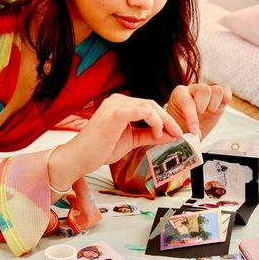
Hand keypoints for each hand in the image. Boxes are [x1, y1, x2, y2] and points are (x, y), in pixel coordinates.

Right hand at [49, 94, 182, 185]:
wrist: (79, 158)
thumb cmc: (100, 149)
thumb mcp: (131, 141)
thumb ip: (149, 135)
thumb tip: (171, 135)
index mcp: (120, 105)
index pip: (148, 106)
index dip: (165, 118)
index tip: (177, 132)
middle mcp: (117, 101)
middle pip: (151, 104)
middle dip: (168, 119)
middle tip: (180, 133)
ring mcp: (114, 105)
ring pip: (148, 106)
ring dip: (163, 120)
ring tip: (169, 134)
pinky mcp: (113, 114)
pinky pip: (140, 111)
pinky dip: (154, 120)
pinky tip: (158, 132)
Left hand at [166, 83, 231, 138]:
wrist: (190, 127)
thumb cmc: (182, 126)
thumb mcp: (179, 129)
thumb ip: (185, 132)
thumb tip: (196, 135)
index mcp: (179, 94)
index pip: (187, 102)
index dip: (192, 118)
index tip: (194, 131)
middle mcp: (193, 89)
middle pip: (204, 89)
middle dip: (204, 106)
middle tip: (201, 115)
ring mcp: (207, 90)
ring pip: (217, 90)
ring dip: (214, 104)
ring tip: (209, 112)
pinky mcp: (218, 95)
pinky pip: (225, 90)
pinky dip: (225, 98)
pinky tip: (217, 108)